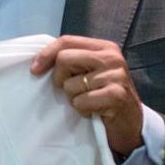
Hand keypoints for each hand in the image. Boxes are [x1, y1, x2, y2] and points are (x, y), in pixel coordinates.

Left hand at [31, 35, 142, 155]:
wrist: (131, 123)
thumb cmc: (103, 96)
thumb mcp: (89, 72)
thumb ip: (71, 60)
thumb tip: (38, 61)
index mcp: (104, 47)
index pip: (66, 41)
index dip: (46, 54)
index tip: (34, 70)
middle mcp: (112, 57)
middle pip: (64, 59)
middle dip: (59, 79)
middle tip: (70, 91)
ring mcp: (116, 76)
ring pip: (71, 85)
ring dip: (74, 99)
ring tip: (89, 102)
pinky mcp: (117, 96)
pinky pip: (81, 101)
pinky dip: (82, 110)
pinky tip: (95, 111)